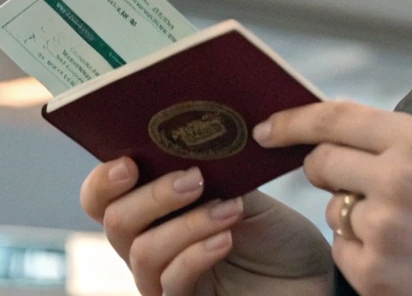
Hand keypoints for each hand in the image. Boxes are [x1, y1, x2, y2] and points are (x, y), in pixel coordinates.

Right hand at [81, 158, 332, 295]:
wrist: (309, 278)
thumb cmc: (274, 236)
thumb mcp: (243, 191)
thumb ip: (210, 169)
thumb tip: (187, 131)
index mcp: (152, 211)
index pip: (102, 197)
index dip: (104, 180)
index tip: (130, 162)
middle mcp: (147, 246)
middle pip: (115, 222)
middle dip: (152, 196)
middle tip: (195, 179)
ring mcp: (163, 280)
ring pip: (143, 252)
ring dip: (187, 224)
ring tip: (230, 209)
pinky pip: (172, 283)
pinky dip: (196, 255)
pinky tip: (226, 239)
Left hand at [254, 101, 411, 295]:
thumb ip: (392, 140)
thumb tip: (327, 132)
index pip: (336, 117)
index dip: (293, 120)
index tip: (267, 127)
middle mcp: (398, 179)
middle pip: (321, 161)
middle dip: (323, 170)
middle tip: (345, 180)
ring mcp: (385, 228)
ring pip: (333, 210)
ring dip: (354, 216)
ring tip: (403, 229)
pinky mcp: (375, 272)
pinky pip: (342, 249)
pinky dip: (362, 253)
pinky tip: (401, 256)